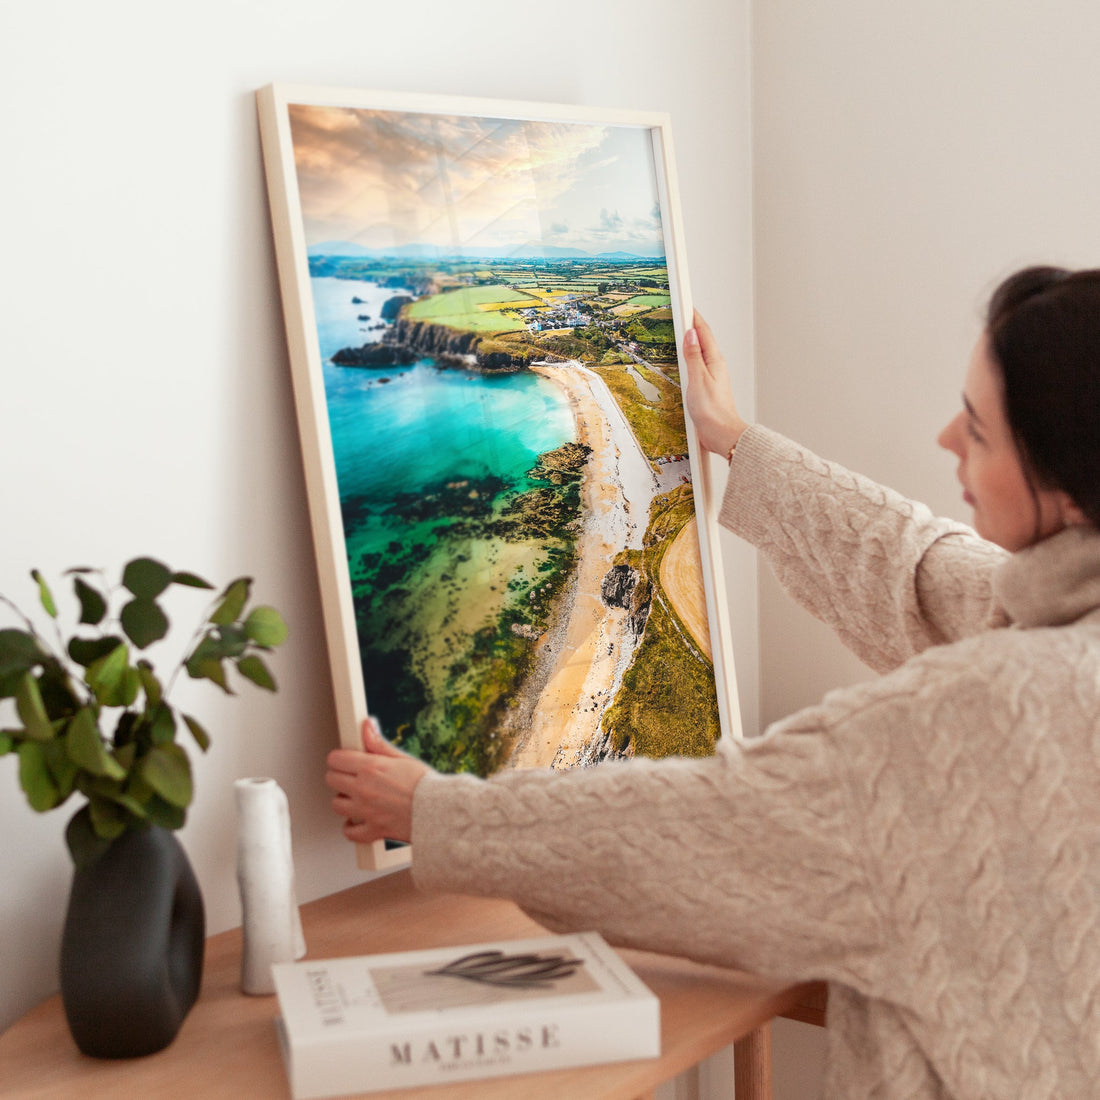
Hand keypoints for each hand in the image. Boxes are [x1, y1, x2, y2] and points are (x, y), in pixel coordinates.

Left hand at [325, 717, 430, 844]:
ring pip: (336, 805)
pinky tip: (357, 820)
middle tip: (351, 777)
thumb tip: (367, 726)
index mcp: (371, 768)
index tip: (345, 760)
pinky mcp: (372, 829)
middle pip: (331, 780)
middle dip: (339, 776)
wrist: (440, 811)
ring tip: (356, 797)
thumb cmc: (426, 785)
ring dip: (344, 801)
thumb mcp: (402, 758)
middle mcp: (364, 789)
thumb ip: (378, 744)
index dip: (339, 758)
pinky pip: (350, 832)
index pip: (336, 759)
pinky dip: (351, 827)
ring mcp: (366, 811)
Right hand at [683, 310, 748, 456]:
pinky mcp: (707, 387)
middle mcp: (715, 366)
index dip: (693, 316)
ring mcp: (712, 376)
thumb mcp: (698, 380)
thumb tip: (690, 334)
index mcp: (715, 361)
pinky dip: (689, 357)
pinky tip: (684, 360)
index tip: (685, 303)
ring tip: (680, 329)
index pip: (703, 332)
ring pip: (700, 352)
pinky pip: (697, 365)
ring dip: (691, 340)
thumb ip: (693, 356)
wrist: (722, 434)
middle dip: (691, 324)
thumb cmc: (713, 411)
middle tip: (681, 311)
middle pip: (702, 339)